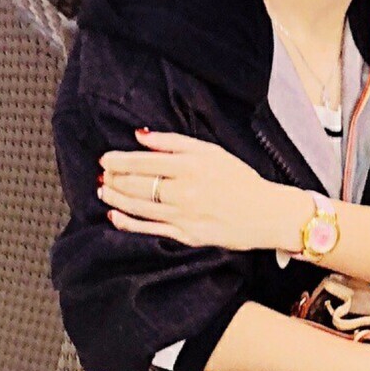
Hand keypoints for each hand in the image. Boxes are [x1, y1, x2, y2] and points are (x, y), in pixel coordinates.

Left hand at [98, 129, 307, 250]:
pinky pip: (151, 229)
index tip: (106, 159)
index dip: (119, 160)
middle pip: (137, 184)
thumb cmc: (240, 180)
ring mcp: (184, 215)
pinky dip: (129, 223)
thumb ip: (173, 141)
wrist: (266, 214)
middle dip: (114, 178)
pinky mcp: (187, 235)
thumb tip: (140, 136)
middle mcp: (184, 190)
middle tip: (103, 175)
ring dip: (116, 198)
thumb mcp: (211, 151)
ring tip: (104, 191)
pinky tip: (115, 217)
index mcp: (190, 165)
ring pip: (139, 206)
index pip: (143, 161)